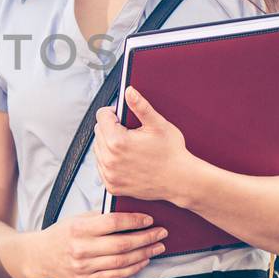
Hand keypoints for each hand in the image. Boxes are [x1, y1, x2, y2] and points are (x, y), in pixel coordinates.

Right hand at [10, 211, 165, 277]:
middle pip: (121, 244)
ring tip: (157, 247)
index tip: (149, 219)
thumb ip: (100, 218)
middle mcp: (81, 249)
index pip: (113, 223)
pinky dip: (132, 269)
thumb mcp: (77, 219)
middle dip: (145, 238)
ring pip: (121, 262)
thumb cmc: (61, 234)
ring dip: (143, 254)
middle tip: (161, 233)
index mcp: (79, 229)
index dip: (134, 221)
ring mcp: (83, 268)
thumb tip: (129, 214)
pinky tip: (143, 261)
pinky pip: (115, 276)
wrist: (39, 256)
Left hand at [94, 87, 196, 204]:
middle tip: (131, 132)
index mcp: (117, 141)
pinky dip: (110, 162)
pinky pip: (102, 167)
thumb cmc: (172, 152)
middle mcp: (109, 159)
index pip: (101, 116)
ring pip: (98, 149)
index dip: (114, 112)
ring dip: (108, 144)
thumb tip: (128, 91)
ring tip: (129, 146)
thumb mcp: (158, 125)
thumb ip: (140, 106)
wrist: (180, 181)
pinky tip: (127, 160)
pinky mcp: (112, 186)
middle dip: (111, 128)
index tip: (124, 117)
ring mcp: (109, 175)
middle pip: (98, 131)